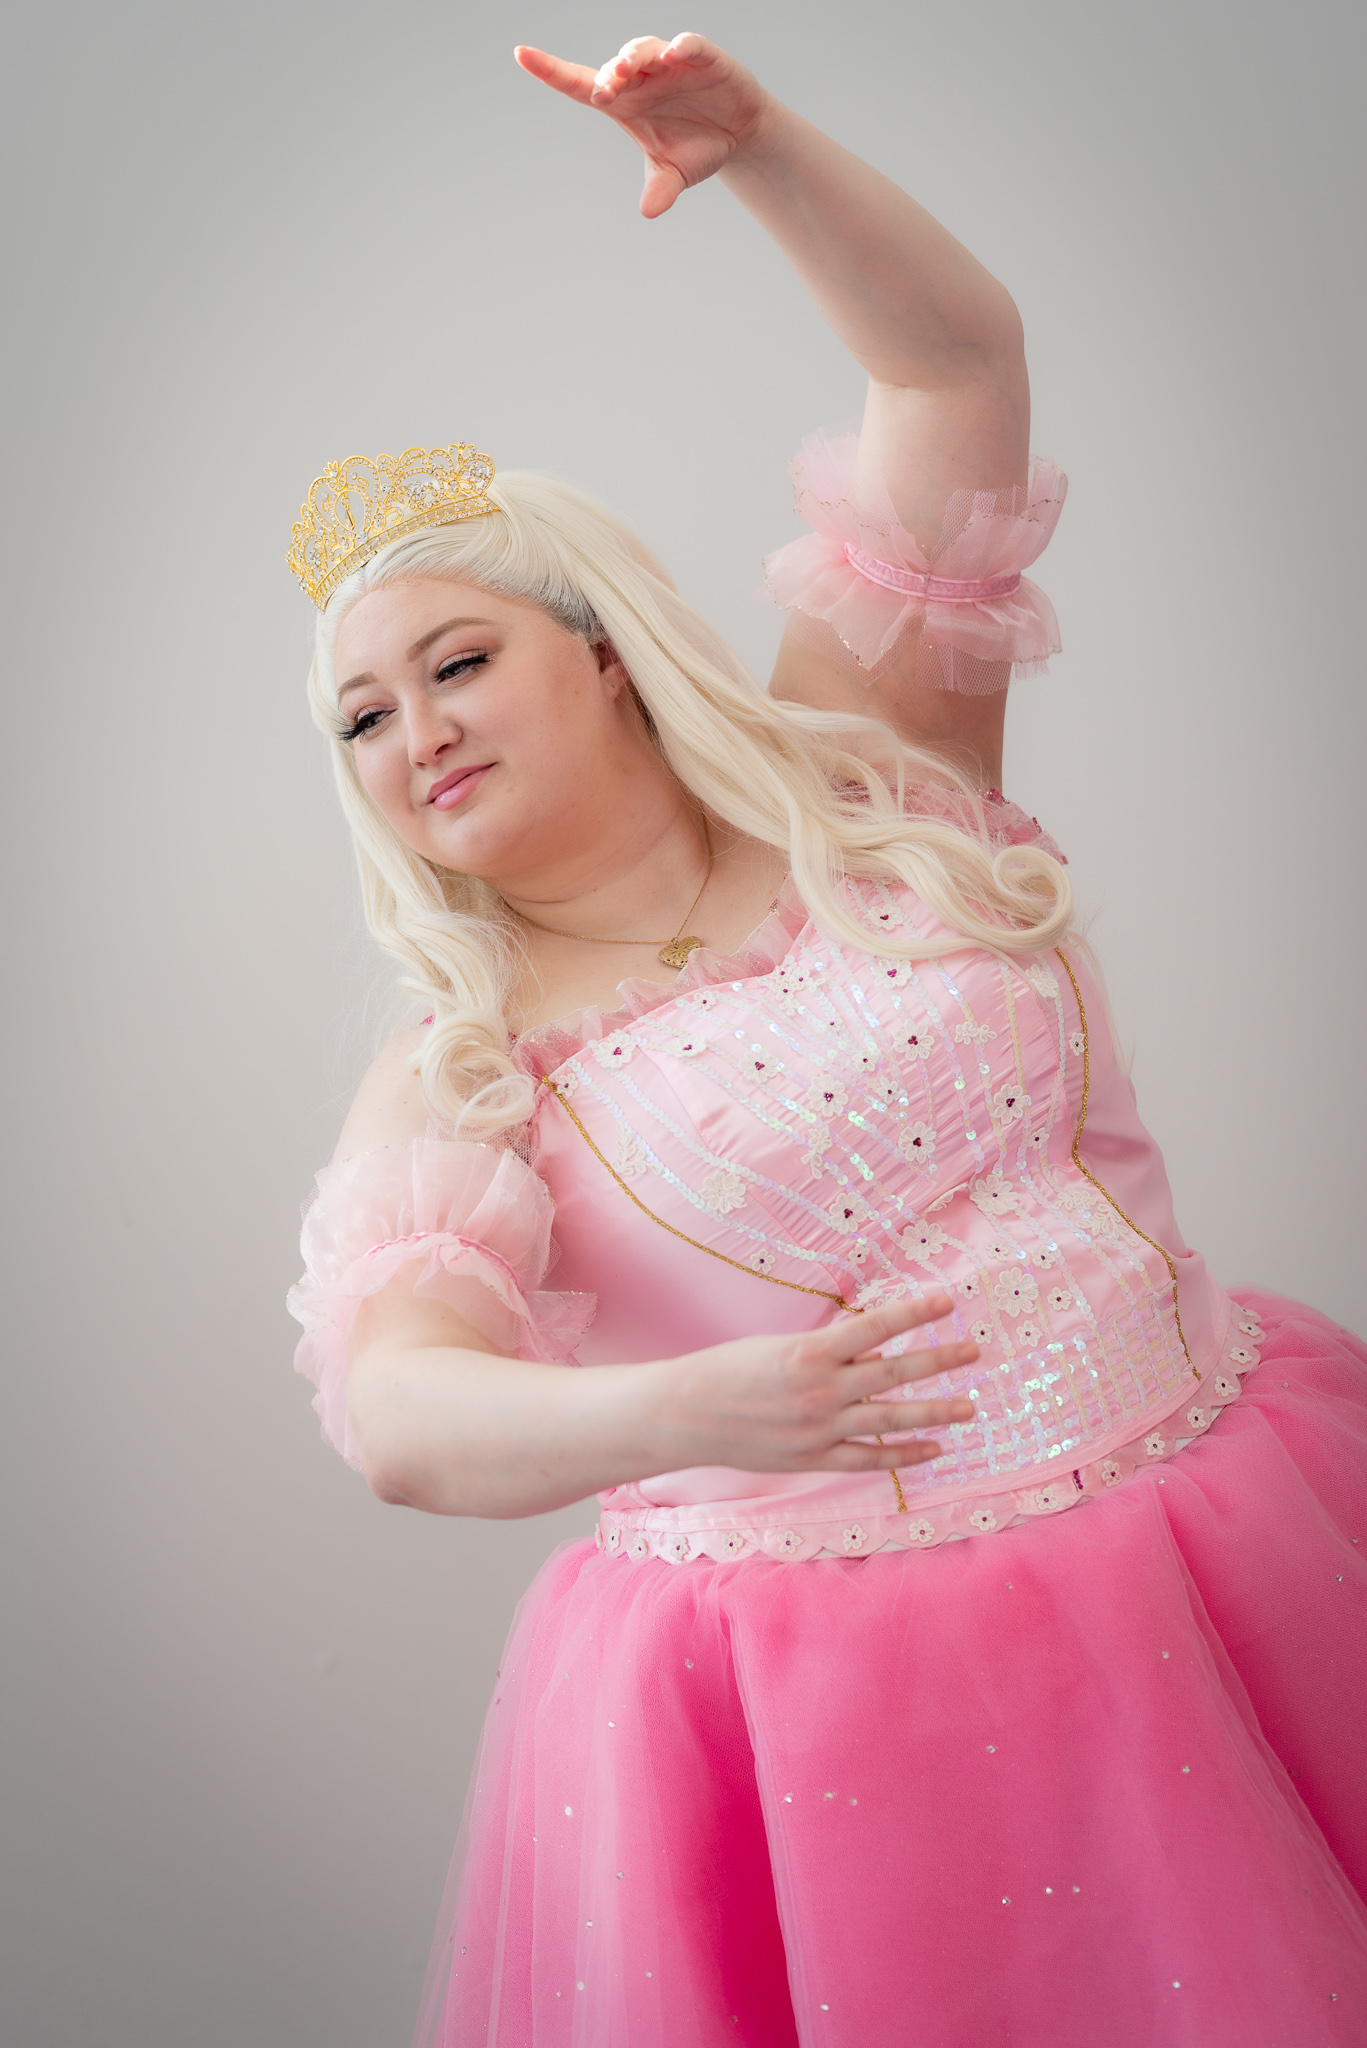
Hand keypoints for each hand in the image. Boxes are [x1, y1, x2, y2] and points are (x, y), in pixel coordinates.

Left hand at [514, 31, 770, 218]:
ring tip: (628, 68)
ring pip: (645, 49)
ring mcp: (672, 65)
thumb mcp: (674, 173)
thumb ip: (660, 188)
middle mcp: (643, 78)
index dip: (550, 69)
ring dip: (634, 57)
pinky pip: (689, 46)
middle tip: (606, 87)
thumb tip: (650, 211)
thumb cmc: (695, 148)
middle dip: (609, 74)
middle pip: (616, 67)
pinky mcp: (704, 59)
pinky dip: (681, 48)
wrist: (737, 134)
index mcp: (625, 102)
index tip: (522, 54)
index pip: (579, 83)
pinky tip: (674, 55)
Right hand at [661, 1293, 976, 1474]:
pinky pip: (870, 1459)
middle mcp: (820, 1389)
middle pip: (894, 1373)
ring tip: (969, 1406)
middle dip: (939, 1361)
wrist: (686, 1415)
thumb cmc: (729, 1370)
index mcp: (809, 1351)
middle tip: (974, 1351)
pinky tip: (934, 1449)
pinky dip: (904, 1455)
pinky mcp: (814, 1458)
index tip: (948, 1303)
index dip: (914, 1313)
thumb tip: (878, 1350)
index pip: (875, 1326)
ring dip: (934, 1413)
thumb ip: (829, 1351)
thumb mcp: (779, 1346)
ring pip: (890, 1419)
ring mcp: (820, 1428)